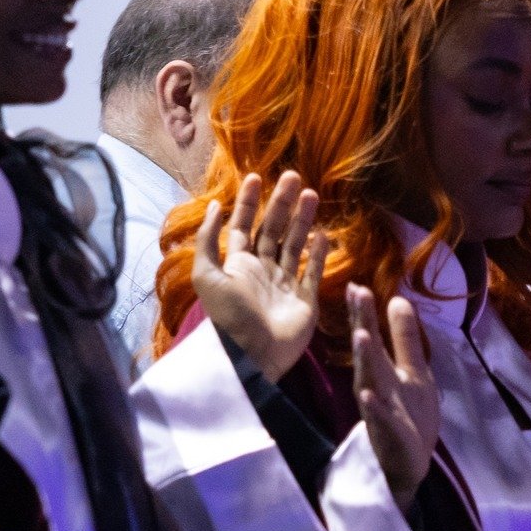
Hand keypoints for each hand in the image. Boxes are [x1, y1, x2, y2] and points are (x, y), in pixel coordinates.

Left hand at [190, 171, 330, 383]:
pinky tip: (323, 232)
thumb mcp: (207, 275)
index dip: (248, 202)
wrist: (254, 354)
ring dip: (301, 220)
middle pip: (272, 229)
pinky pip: (313, 271)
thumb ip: (208, 240)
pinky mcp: (305, 299)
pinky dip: (318, 252)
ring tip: (311, 194)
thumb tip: (214, 205)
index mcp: (237, 264)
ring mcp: (285, 284)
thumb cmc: (229, 315)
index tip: (256, 177)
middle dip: (281, 203)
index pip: (243, 225)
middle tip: (293, 177)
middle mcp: (262, 270)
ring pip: (294, 244)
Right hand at [349, 284, 439, 511]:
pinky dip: (374, 408)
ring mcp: (382, 411)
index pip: (373, 337)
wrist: (409, 463)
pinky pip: (380, 419)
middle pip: (368, 352)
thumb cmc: (409, 414)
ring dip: (365, 359)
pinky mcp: (390, 434)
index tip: (358, 284)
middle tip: (357, 294)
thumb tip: (398, 300)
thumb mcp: (414, 372)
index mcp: (384, 371)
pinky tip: (368, 395)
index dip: (367, 312)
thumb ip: (405, 339)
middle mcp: (377, 387)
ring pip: (370, 382)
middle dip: (363, 324)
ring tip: (361, 335)